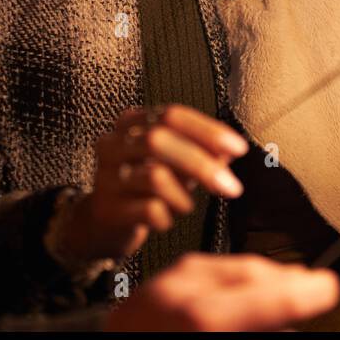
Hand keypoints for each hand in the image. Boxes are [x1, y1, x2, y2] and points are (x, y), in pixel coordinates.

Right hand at [54, 106, 248, 263]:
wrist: (101, 224)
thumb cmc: (143, 187)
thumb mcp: (173, 164)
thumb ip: (201, 152)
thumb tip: (231, 150)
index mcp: (130, 124)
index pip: (171, 115)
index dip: (207, 129)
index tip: (238, 149)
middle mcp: (113, 144)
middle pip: (158, 140)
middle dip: (201, 163)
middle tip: (232, 187)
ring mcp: (106, 177)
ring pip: (154, 176)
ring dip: (183, 195)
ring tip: (187, 206)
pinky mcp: (107, 210)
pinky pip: (148, 210)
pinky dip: (167, 217)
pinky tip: (167, 220)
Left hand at [104, 254, 339, 330]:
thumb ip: (253, 328)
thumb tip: (285, 325)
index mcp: (190, 323)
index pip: (254, 298)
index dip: (295, 292)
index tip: (326, 288)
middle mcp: (166, 301)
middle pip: (239, 276)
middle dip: (281, 281)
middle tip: (316, 287)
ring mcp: (149, 294)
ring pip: (218, 270)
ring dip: (255, 278)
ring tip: (285, 287)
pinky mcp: (140, 295)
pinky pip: (192, 274)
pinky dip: (224, 279)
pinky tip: (241, 288)